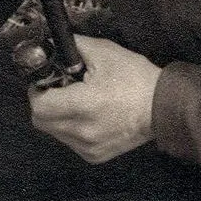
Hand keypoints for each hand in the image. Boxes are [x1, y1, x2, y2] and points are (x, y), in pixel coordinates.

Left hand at [29, 35, 161, 162]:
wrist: (163, 107)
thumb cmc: (135, 78)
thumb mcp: (104, 53)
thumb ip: (74, 46)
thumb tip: (53, 43)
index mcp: (83, 105)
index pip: (39, 106)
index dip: (37, 92)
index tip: (47, 82)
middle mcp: (82, 131)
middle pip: (41, 121)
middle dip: (44, 104)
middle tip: (59, 90)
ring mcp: (88, 147)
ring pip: (54, 133)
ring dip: (57, 117)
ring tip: (78, 103)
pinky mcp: (95, 156)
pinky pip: (70, 142)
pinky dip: (72, 130)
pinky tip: (88, 117)